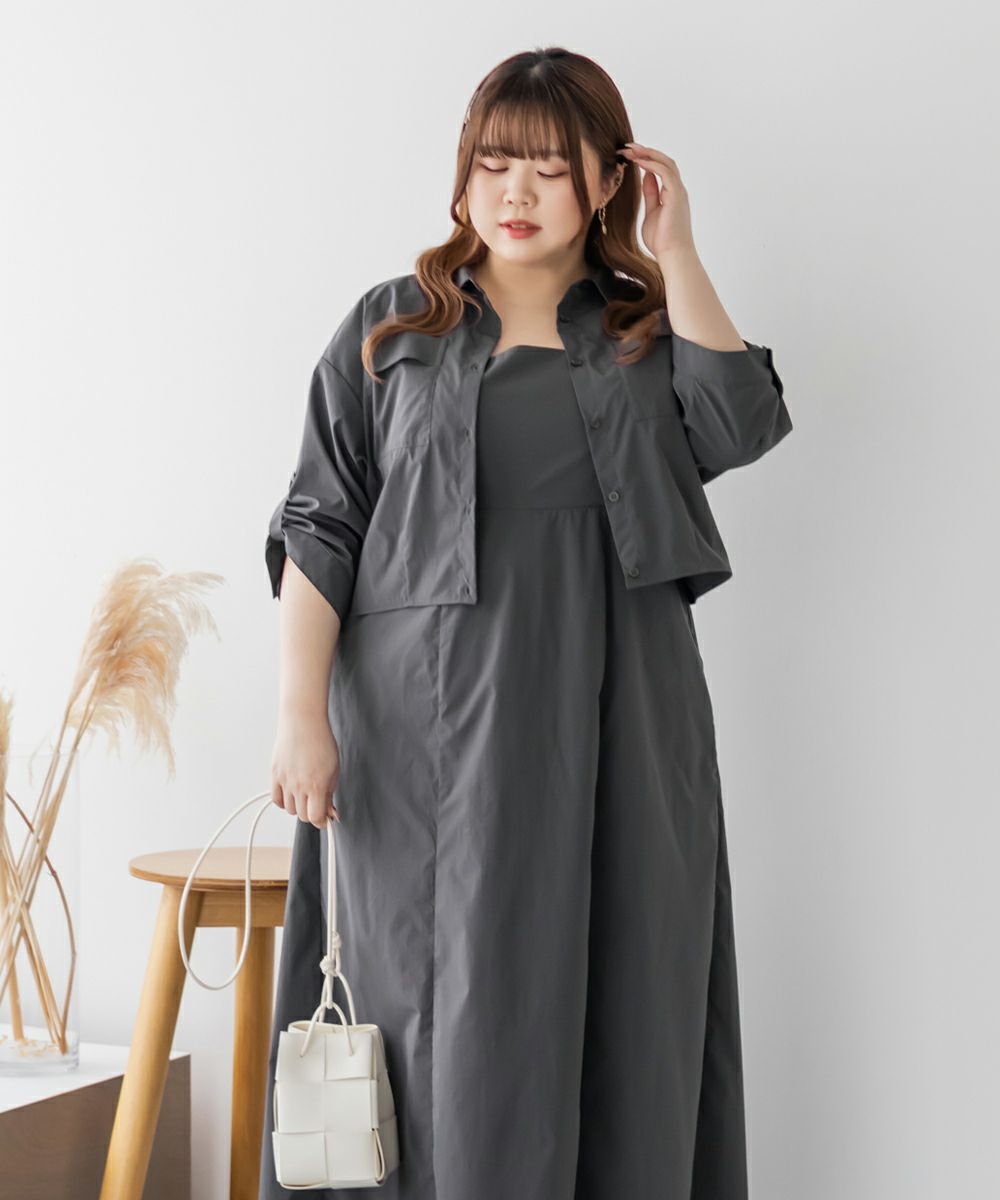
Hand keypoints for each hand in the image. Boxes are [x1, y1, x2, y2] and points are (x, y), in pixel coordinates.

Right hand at [271, 714, 342, 827]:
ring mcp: (285, 780)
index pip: (316, 817)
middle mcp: (299, 785)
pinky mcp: (274, 774)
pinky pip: (276, 800)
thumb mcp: (334, 770)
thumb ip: (330, 794)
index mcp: (317, 785)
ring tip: (305, 792)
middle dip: (312, 812)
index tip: (325, 819)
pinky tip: (291, 792)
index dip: (322, 821)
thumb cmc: (321, 742)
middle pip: (303, 816)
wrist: (303, 722)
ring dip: (298, 806)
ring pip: (290, 809)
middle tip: (317, 802)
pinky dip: (283, 801)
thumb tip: (330, 813)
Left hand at [618, 142, 694, 259]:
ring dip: (647, 154)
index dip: (645, 159)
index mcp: (671, 193)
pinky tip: (638, 161)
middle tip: (626, 147)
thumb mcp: (651, 213)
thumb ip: (650, 194)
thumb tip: (645, 177)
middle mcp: (677, 189)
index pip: (660, 168)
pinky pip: (665, 172)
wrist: (672, 255)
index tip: (628, 155)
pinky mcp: (677, 195)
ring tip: (630, 149)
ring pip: (665, 162)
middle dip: (645, 151)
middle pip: (663, 161)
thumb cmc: (662, 241)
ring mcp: (678, 191)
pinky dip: (651, 164)